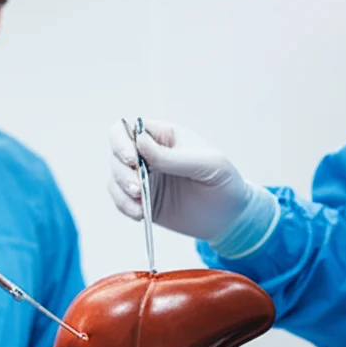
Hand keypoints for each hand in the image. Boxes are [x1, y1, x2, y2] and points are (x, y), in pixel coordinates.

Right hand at [109, 119, 252, 241]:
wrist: (230, 217)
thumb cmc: (223, 181)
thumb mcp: (205, 164)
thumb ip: (171, 156)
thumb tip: (139, 141)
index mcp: (163, 137)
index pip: (127, 129)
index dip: (122, 142)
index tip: (132, 159)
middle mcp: (148, 155)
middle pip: (116, 154)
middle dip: (122, 172)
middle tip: (138, 188)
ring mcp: (143, 179)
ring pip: (115, 178)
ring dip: (121, 191)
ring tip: (140, 203)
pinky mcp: (142, 201)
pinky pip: (120, 200)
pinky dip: (124, 207)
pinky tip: (140, 214)